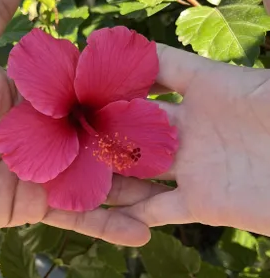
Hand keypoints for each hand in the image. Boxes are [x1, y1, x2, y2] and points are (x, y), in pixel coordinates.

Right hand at [85, 0, 269, 237]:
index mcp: (212, 88)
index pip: (159, 69)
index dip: (126, 66)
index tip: (86, 63)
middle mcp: (194, 126)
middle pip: (137, 121)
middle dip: (103, 120)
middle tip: (65, 121)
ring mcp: (195, 167)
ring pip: (139, 167)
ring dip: (109, 167)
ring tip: (72, 166)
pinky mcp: (203, 204)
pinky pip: (159, 210)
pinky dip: (134, 214)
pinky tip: (102, 211)